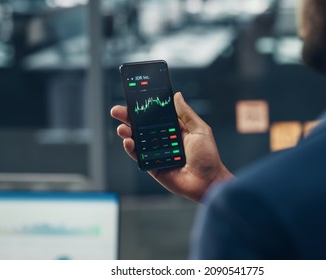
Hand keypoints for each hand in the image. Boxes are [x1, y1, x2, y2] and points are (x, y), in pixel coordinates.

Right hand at [110, 92, 233, 201]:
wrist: (208, 181)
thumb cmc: (208, 157)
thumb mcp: (200, 130)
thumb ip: (186, 114)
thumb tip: (176, 96)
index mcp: (174, 130)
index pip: (155, 116)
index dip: (143, 108)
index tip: (132, 99)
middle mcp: (164, 141)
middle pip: (142, 127)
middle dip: (128, 118)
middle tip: (117, 111)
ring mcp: (157, 154)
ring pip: (137, 141)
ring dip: (127, 133)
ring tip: (122, 128)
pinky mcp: (153, 167)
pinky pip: (139, 157)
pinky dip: (131, 149)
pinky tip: (128, 142)